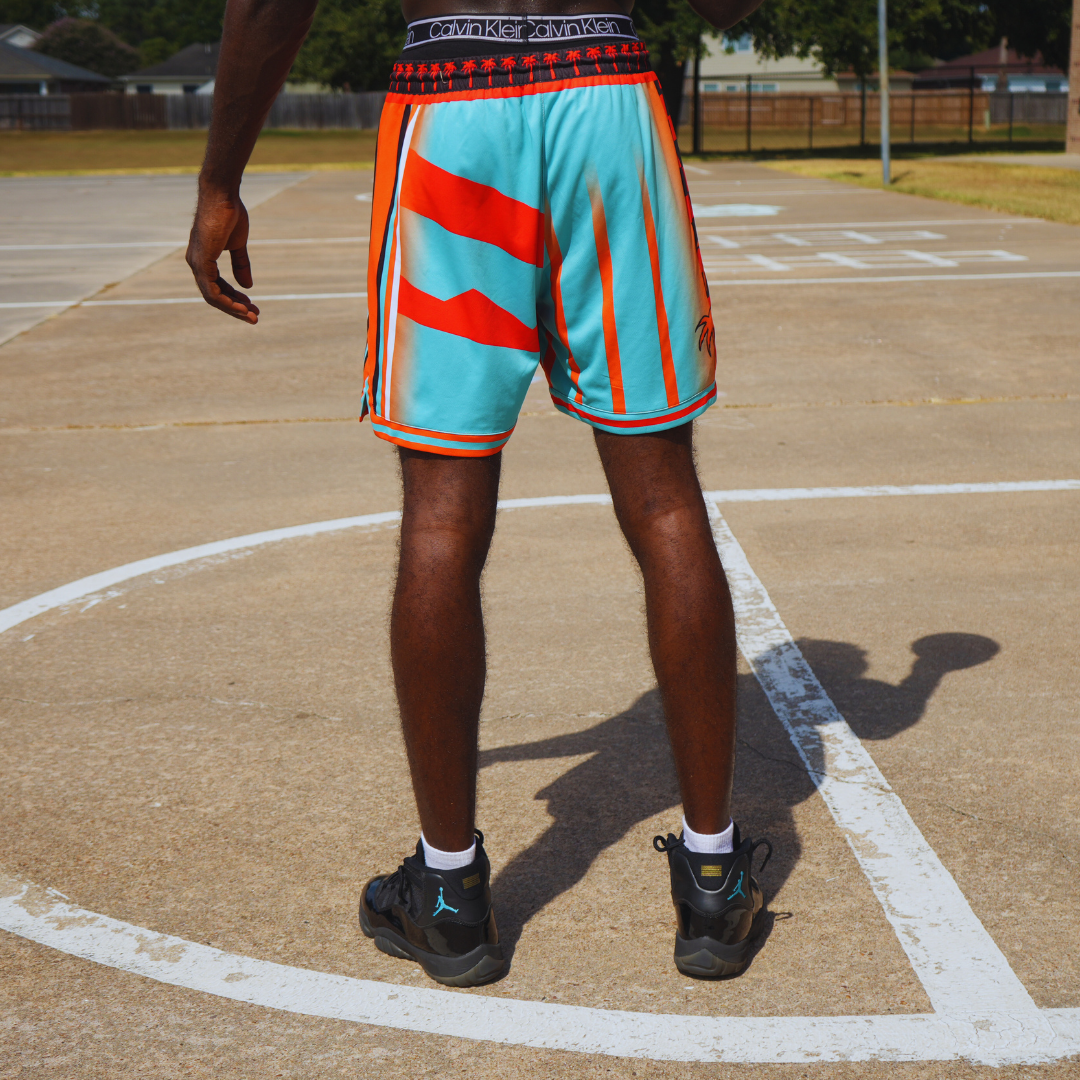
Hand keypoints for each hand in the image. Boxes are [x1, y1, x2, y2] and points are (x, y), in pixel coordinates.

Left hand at [186, 189, 259, 323]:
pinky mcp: (201, 263)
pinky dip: (227, 302)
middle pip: (215, 296)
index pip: (217, 286)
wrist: (222, 196)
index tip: (251, 304)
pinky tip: (242, 307)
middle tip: (254, 317)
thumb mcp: (238, 244)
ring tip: (252, 316)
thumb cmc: (229, 214)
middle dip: (235, 308)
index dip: (234, 298)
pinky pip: (212, 292)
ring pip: (213, 298)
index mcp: (203, 259)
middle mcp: (196, 264)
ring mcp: (197, 264)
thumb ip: (240, 265)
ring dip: (233, 310)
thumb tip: (247, 286)